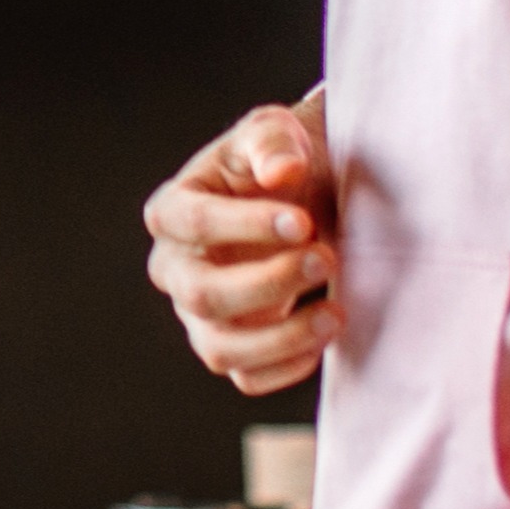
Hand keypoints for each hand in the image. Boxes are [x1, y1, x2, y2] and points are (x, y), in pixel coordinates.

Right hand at [141, 93, 336, 391]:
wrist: (310, 199)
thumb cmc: (284, 162)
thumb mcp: (277, 131)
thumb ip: (274, 142)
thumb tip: (281, 171)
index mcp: (173, 209)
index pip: (191, 223)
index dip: (244, 225)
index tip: (303, 222)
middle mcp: (176, 268)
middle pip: (201, 294)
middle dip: (268, 283)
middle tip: (326, 257)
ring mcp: (199, 316)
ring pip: (219, 348)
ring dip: (281, 337)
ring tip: (336, 313)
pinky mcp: (232, 348)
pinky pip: (248, 377)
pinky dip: (288, 365)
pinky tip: (326, 334)